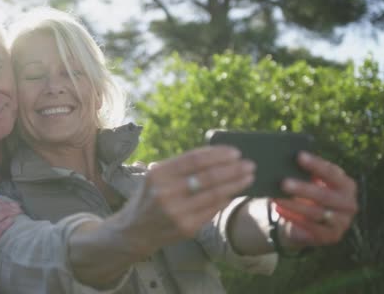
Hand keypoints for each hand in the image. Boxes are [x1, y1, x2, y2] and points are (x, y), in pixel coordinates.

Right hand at [115, 145, 254, 254]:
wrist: (135, 231)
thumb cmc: (150, 198)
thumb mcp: (156, 178)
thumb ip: (181, 167)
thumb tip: (217, 157)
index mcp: (158, 174)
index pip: (194, 159)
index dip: (218, 154)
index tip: (235, 152)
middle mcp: (165, 192)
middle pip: (207, 176)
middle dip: (232, 169)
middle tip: (249, 164)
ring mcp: (176, 211)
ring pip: (214, 194)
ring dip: (235, 184)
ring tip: (249, 176)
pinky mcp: (186, 227)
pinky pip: (212, 210)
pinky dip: (226, 200)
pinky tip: (234, 193)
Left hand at [273, 151, 357, 248]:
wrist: (308, 223)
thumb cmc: (308, 195)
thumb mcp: (311, 182)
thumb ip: (305, 173)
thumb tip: (285, 160)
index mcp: (346, 185)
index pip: (332, 173)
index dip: (316, 164)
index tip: (298, 156)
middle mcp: (349, 203)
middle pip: (324, 195)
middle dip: (303, 188)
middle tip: (283, 183)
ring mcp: (342, 222)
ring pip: (316, 212)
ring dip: (294, 205)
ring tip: (276, 198)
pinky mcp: (331, 236)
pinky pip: (310, 227)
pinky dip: (293, 217)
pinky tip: (279, 209)